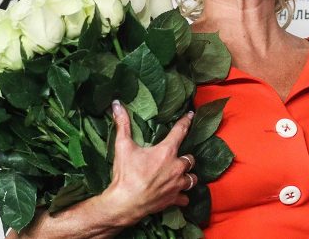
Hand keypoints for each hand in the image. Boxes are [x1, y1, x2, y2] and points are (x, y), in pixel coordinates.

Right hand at [97, 101, 195, 226]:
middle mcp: (177, 167)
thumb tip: (117, 104)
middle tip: (177, 158)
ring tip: (181, 175)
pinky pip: (185, 197)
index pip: (180, 131)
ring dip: (187, 175)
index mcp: (167, 152)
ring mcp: (177, 184)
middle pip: (190, 158)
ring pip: (192, 178)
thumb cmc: (125, 175)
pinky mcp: (174, 199)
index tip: (191, 115)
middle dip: (185, 158)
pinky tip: (178, 194)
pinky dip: (183, 196)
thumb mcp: (122, 147)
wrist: (124, 203)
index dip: (186, 121)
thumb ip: (122, 124)